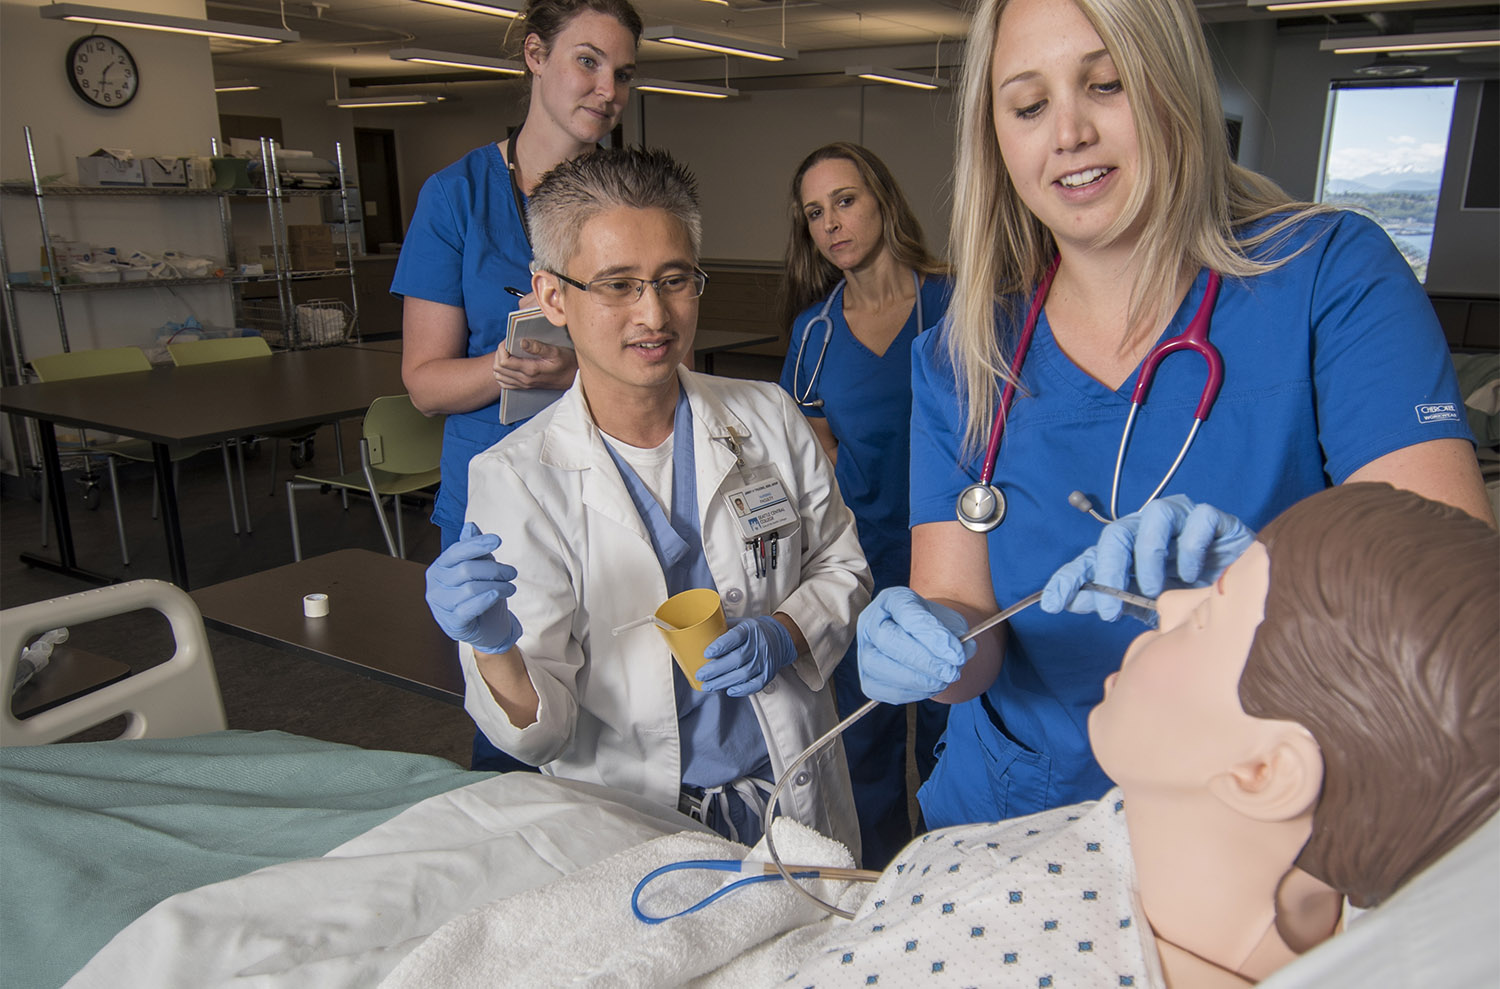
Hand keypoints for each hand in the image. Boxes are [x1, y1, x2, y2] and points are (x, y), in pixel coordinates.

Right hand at [425, 521, 523, 652]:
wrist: (486, 628)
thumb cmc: (480, 595)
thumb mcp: (479, 569)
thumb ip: (473, 549)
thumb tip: (470, 526)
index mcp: (438, 568)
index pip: (456, 552)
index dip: (476, 545)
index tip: (498, 540)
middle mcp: (434, 586)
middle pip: (466, 570)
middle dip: (493, 569)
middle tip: (512, 572)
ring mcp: (440, 606)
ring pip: (470, 588)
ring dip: (497, 585)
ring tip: (511, 587)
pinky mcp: (452, 623)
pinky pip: (468, 608)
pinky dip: (485, 599)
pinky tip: (498, 594)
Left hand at [493, 338, 577, 390]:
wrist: (575, 378)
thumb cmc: (568, 362)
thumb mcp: (556, 351)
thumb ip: (538, 347)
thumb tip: (521, 342)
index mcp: (530, 370)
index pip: (503, 361)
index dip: (502, 348)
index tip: (509, 340)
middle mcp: (525, 379)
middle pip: (498, 369)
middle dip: (499, 354)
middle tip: (507, 345)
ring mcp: (524, 385)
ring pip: (499, 376)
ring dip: (499, 363)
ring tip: (508, 353)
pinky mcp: (525, 387)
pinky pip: (505, 383)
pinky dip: (502, 373)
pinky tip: (509, 365)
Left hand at [697, 616, 797, 696]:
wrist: (779, 638)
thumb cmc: (753, 632)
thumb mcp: (740, 623)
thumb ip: (723, 629)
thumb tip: (697, 638)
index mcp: (749, 629)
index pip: (735, 637)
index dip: (721, 646)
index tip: (707, 653)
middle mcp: (758, 645)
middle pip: (737, 659)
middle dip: (716, 669)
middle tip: (701, 675)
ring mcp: (764, 660)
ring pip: (744, 674)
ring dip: (723, 682)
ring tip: (708, 686)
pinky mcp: (768, 673)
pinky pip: (756, 684)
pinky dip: (742, 689)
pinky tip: (729, 690)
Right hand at [857, 587, 975, 704]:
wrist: (920, 639)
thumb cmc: (933, 627)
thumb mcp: (949, 621)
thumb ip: (957, 634)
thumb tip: (963, 651)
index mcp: (892, 599)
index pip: (908, 613)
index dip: (933, 636)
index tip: (957, 654)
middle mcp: (871, 622)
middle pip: (888, 640)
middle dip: (925, 660)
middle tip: (952, 672)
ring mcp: (864, 650)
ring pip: (878, 666)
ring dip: (917, 679)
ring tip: (943, 680)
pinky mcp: (866, 678)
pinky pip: (881, 689)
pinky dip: (909, 693)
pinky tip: (929, 687)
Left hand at [1041, 495, 1255, 621]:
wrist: (1240, 599)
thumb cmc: (1188, 600)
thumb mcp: (1144, 607)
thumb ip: (1110, 601)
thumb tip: (1071, 602)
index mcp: (1128, 550)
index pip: (1090, 558)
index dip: (1068, 578)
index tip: (1052, 604)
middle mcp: (1149, 530)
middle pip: (1116, 532)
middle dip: (1108, 570)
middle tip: (1111, 607)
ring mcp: (1182, 520)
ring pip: (1154, 516)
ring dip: (1147, 556)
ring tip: (1153, 590)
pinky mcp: (1215, 519)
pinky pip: (1198, 518)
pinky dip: (1190, 546)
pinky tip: (1190, 575)